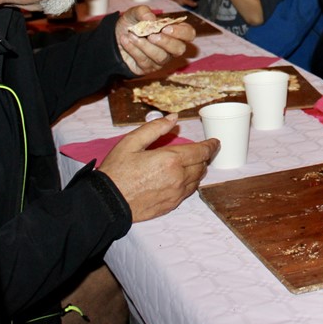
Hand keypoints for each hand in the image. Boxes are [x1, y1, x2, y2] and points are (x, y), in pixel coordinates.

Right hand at [98, 115, 219, 221]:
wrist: (107, 203)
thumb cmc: (117, 171)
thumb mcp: (131, 142)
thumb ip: (155, 128)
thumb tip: (173, 118)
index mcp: (170, 160)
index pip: (201, 152)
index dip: (211, 146)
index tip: (215, 142)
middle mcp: (178, 178)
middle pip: (201, 166)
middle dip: (203, 157)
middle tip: (200, 152)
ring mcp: (175, 194)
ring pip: (197, 181)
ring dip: (197, 171)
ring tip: (192, 164)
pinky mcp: (170, 206)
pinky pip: (188, 193)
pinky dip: (189, 184)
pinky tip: (181, 179)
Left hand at [115, 5, 195, 75]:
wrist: (115, 37)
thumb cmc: (132, 24)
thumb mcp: (135, 13)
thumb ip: (143, 11)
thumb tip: (151, 19)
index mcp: (174, 31)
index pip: (189, 34)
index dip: (181, 32)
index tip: (165, 28)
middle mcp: (171, 47)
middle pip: (179, 49)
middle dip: (166, 42)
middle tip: (151, 35)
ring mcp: (161, 59)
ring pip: (161, 57)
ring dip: (145, 46)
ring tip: (132, 35)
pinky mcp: (148, 68)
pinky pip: (144, 61)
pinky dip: (134, 49)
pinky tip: (126, 41)